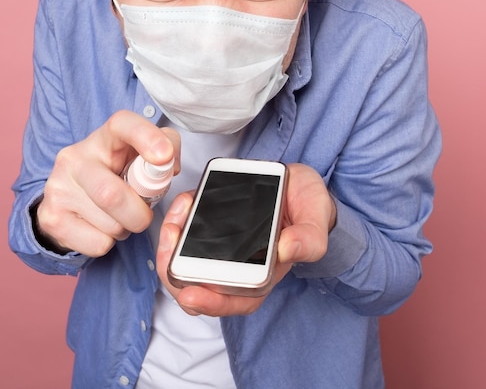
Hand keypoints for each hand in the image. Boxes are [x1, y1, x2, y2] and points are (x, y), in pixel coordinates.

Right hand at [34, 110, 179, 256]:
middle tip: (144, 213)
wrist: (70, 199)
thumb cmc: (116, 174)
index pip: (122, 124)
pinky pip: (98, 243)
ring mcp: (59, 188)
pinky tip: (100, 227)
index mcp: (103, 137)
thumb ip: (166, 151)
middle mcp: (75, 158)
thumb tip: (170, 167)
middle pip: (112, 193)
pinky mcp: (52, 218)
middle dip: (139, 213)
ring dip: (125, 228)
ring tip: (118, 217)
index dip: (146, 137)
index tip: (164, 157)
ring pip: (109, 224)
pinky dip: (109, 242)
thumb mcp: (140, 156)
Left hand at [155, 162, 335, 315]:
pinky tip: (184, 204)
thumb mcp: (315, 219)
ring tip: (173, 225)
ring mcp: (223, 242)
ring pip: (187, 256)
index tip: (190, 296)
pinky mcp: (213, 218)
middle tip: (171, 247)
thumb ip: (309, 238)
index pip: (234, 300)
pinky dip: (181, 217)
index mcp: (263, 273)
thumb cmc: (308, 208)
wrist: (300, 183)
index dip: (210, 303)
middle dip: (176, 272)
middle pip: (200, 282)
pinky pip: (189, 226)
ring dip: (172, 245)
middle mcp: (238, 262)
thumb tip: (287, 249)